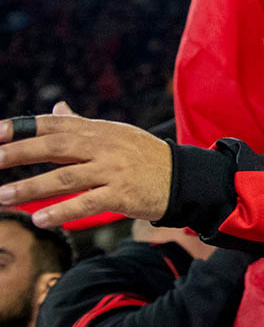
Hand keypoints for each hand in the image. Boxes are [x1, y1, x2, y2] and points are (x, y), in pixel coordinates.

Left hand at [0, 104, 173, 225]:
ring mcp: (112, 170)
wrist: (183, 177)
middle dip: (20, 153)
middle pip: (56, 146)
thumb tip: (56, 106)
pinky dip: (61, 212)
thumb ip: (82, 123)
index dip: (24, 127)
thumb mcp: (115, 134)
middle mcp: (103, 146)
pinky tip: (39, 219)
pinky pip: (86, 203)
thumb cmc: (142, 155)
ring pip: (65, 177)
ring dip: (31, 187)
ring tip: (3, 196)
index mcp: (98, 130)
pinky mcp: (121, 194)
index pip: (56, 124)